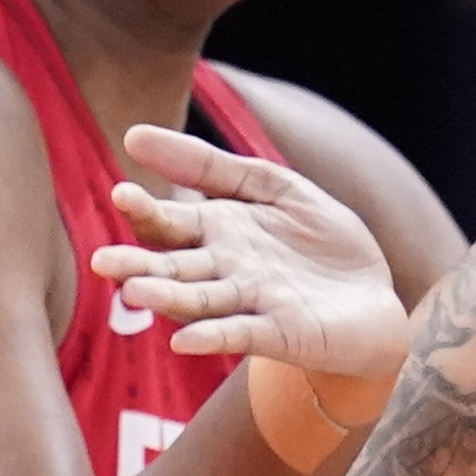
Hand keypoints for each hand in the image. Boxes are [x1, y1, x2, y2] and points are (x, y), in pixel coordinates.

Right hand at [92, 125, 406, 384]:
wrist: (371, 294)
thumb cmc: (317, 240)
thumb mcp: (270, 186)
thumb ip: (208, 165)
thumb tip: (133, 134)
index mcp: (217, 232)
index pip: (169, 222)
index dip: (145, 210)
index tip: (121, 193)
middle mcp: (223, 271)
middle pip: (173, 267)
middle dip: (138, 265)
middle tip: (103, 262)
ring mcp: (249, 303)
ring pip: (199, 301)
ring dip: (167, 298)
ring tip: (135, 292)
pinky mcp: (280, 334)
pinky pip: (241, 334)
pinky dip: (213, 337)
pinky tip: (183, 341)